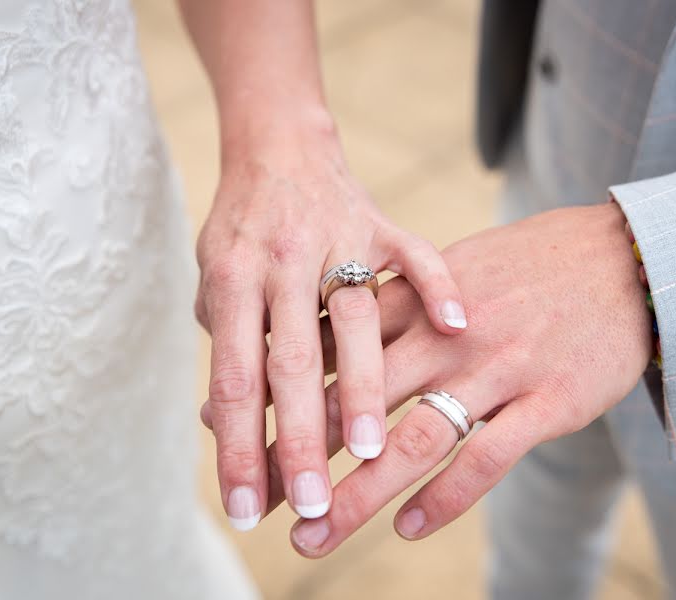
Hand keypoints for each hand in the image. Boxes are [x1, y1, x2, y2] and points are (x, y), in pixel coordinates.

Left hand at [195, 120, 466, 529]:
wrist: (279, 141)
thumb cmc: (245, 220)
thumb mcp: (218, 271)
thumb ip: (230, 334)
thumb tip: (221, 410)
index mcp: (236, 277)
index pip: (235, 376)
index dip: (239, 446)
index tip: (246, 507)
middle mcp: (288, 262)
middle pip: (294, 363)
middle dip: (302, 440)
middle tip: (311, 506)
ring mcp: (344, 241)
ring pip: (358, 325)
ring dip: (364, 392)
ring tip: (371, 454)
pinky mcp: (390, 227)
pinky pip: (418, 258)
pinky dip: (437, 287)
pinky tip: (457, 327)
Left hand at [285, 202, 652, 554]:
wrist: (620, 257)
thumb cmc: (528, 267)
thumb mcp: (452, 269)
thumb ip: (398, 302)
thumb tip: (337, 329)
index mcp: (418, 300)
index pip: (332, 350)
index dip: (278, 391)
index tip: (226, 424)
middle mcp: (448, 334)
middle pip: (359, 403)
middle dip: (302, 456)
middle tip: (260, 499)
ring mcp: (499, 368)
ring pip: (414, 439)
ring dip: (359, 494)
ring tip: (314, 535)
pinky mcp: (548, 400)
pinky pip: (487, 456)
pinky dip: (444, 498)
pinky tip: (408, 528)